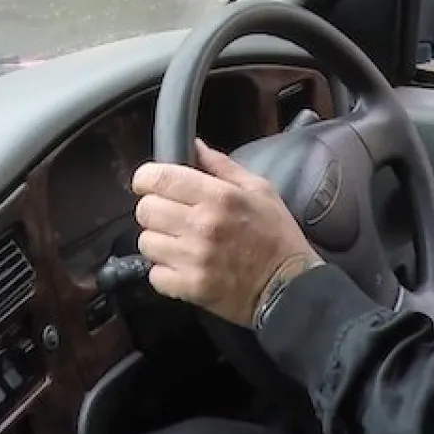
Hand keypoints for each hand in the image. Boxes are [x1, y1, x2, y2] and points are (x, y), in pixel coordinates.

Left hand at [132, 139, 319, 325]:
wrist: (288, 285)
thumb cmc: (276, 233)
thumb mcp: (260, 189)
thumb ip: (222, 165)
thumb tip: (194, 146)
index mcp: (219, 196)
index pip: (159, 179)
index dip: (147, 178)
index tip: (151, 182)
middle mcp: (201, 225)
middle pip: (145, 210)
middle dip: (154, 208)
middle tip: (171, 212)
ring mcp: (193, 259)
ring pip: (145, 242)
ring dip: (159, 240)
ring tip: (180, 240)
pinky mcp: (188, 287)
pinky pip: (154, 274)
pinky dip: (165, 269)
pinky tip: (184, 264)